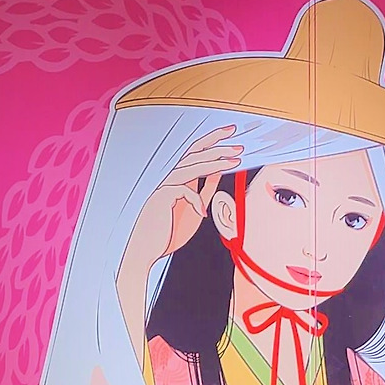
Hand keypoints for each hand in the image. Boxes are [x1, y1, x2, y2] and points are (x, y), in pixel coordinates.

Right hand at [126, 126, 242, 272]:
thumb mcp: (195, 208)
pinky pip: (183, 190)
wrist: (146, 251)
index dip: (213, 141)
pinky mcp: (160, 197)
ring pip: (190, 167)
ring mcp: (164, 186)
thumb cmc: (169, 231)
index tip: (231, 134)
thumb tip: (219, 172)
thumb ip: (205, 189)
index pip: (196, 153)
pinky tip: (202, 212)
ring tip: (234, 161)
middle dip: (218, 148)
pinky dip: (195, 199)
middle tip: (239, 146)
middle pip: (194, 154)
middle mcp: (171, 178)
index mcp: (179, 178)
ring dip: (214, 162)